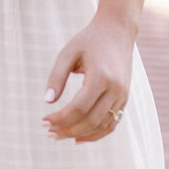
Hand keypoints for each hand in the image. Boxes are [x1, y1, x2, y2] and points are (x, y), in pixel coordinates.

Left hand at [43, 15, 133, 142]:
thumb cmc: (89, 40)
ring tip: (59, 135)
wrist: (117, 31)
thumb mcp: (68, 52)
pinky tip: (78, 138)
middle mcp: (116, 89)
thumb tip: (48, 101)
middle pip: (90, 120)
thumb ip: (56, 76)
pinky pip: (112, 123)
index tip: (43, 120)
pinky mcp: (125, 98)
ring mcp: (123, 95)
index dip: (60, 118)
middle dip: (67, 130)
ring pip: (102, 126)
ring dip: (80, 135)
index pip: (78, 108)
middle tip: (48, 132)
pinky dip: (96, 134)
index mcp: (101, 76)